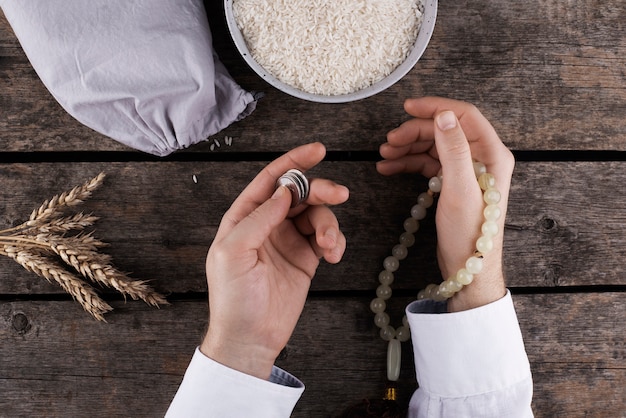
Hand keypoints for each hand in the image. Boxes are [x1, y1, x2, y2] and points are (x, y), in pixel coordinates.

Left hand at [201, 142, 348, 379]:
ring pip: (316, 215)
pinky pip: (326, 237)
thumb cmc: (233, 299)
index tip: (317, 150)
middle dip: (320, 190)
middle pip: (298, 194)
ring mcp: (287, 240)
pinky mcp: (305, 258)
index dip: (293, 162)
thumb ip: (258, 218)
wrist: (251, 338)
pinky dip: (335, 241)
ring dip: (330, 223)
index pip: (270, 180)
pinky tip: (334, 254)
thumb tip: (283, 192)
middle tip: (339, 194)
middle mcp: (267, 224)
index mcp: (244, 218)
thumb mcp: (234, 253)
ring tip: (330, 244)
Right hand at [376, 97, 513, 311]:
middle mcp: (481, 157)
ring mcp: (467, 170)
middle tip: (388, 141)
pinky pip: (429, 164)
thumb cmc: (469, 234)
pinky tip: (390, 167)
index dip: (435, 107)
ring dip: (408, 147)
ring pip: (433, 146)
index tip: (408, 108)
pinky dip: (409, 163)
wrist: (468, 268)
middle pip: (444, 130)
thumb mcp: (460, 189)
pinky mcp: (453, 183)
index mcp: (492, 153)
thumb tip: (444, 115)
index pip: (464, 115)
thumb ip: (454, 149)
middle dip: (414, 132)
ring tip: (384, 155)